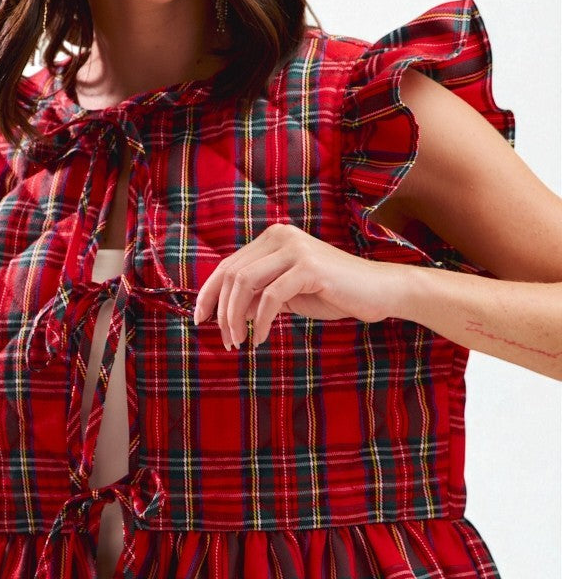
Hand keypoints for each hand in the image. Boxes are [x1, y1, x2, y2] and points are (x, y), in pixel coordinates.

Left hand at [192, 222, 405, 348]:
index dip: (209, 293)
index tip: (199, 319)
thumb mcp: (286, 296)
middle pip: (232, 274)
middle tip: (226, 341)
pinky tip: (261, 339)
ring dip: (235, 318)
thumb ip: (257, 298)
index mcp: (273, 238)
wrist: (379, 291)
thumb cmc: (333, 293)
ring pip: (245, 283)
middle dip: (222, 311)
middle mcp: (280, 236)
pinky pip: (270, 297)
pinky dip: (260, 322)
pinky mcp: (309, 267)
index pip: (228, 265)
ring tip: (239, 342)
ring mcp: (295, 249)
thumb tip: (225, 313)